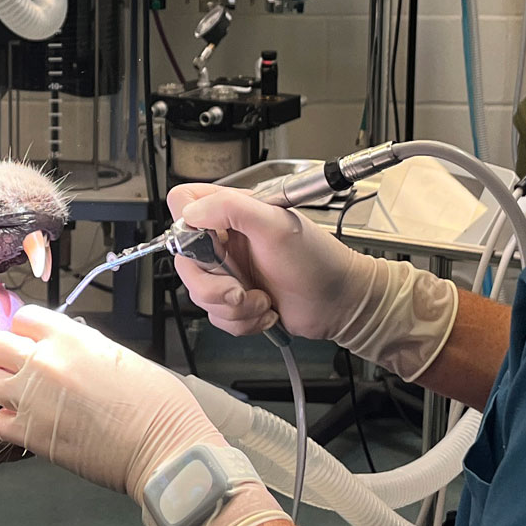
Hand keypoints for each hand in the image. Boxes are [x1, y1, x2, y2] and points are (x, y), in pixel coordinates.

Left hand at [0, 306, 283, 525]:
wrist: (162, 447)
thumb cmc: (158, 403)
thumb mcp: (122, 356)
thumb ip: (85, 348)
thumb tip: (68, 352)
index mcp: (71, 338)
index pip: (23, 318)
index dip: (29, 332)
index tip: (37, 344)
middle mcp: (44, 362)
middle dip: (9, 357)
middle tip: (27, 372)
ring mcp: (31, 399)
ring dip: (6, 391)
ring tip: (28, 402)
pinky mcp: (29, 434)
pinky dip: (11, 424)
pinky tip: (33, 427)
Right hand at [167, 184, 459, 379]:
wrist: (341, 303)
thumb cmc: (318, 260)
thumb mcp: (276, 225)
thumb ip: (231, 208)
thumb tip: (190, 213)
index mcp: (232, 212)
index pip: (183, 204)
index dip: (186, 226)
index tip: (211, 246)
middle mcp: (227, 239)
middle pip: (185, 261)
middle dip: (212, 286)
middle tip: (239, 291)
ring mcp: (231, 271)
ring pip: (199, 294)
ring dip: (233, 308)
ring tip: (262, 302)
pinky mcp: (238, 299)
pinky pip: (217, 317)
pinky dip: (242, 322)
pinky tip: (266, 312)